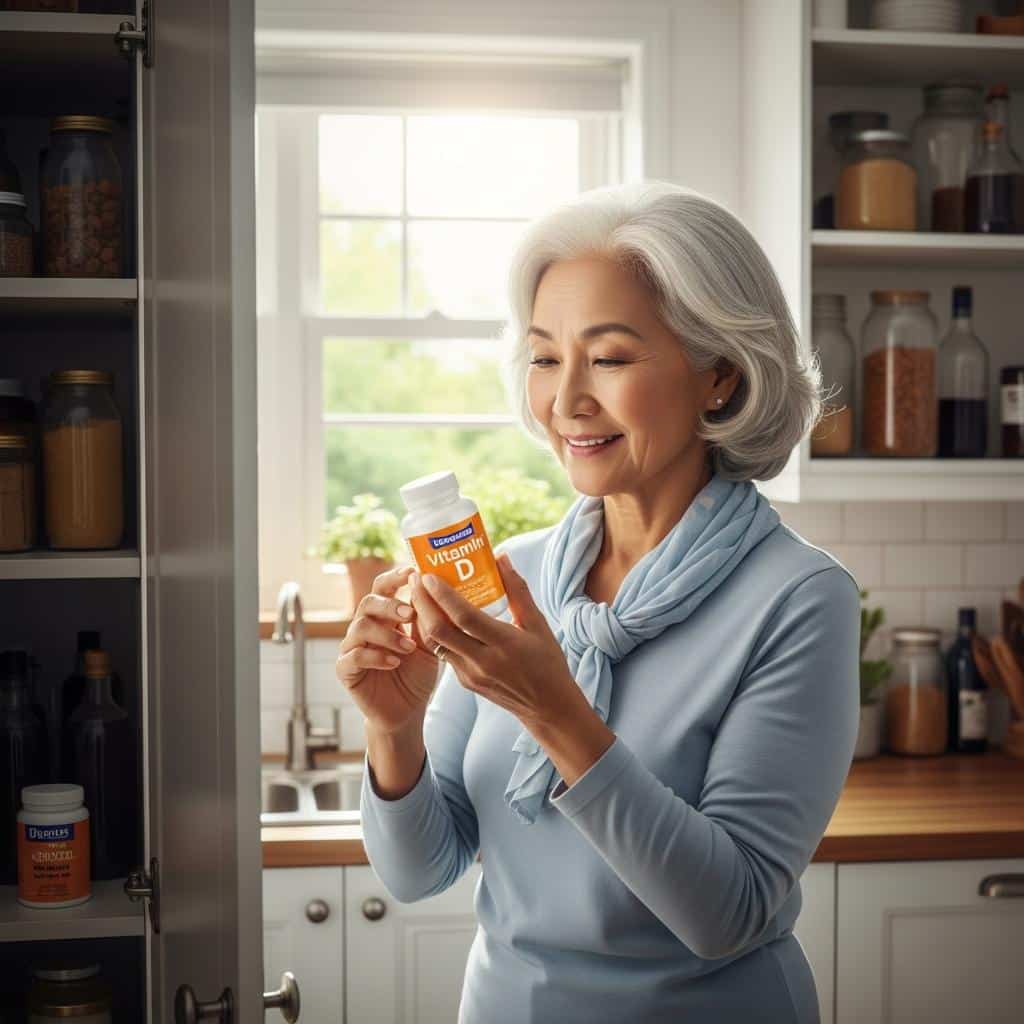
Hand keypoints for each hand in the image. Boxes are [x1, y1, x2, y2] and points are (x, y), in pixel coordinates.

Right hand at [336, 565, 444, 735]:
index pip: (383, 587)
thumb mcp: (429, 646)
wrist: (407, 711)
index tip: (412, 572)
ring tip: (408, 648)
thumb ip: (428, 622)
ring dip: (386, 634)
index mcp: (385, 616)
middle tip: (410, 613)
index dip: (394, 577)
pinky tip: (393, 662)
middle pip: (368, 602)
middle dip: (389, 605)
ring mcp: (353, 647)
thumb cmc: (417, 674)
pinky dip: (375, 657)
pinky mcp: (346, 669)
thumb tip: (433, 592)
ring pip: (359, 627)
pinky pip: (353, 656)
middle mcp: (366, 627)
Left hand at [408, 552, 584, 730]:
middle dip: (421, 602)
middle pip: (440, 631)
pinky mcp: (465, 682)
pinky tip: (431, 616)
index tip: (428, 575)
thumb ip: (518, 590)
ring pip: (436, 644)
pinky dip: (433, 633)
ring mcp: (471, 675)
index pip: (464, 617)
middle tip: (414, 579)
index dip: (442, 595)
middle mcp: (483, 661)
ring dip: (422, 617)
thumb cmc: (547, 661)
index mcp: (504, 644)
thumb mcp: (538, 624)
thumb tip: (501, 557)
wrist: (547, 707)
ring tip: (418, 594)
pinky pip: (443, 654)